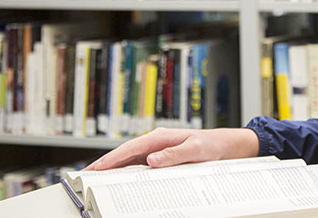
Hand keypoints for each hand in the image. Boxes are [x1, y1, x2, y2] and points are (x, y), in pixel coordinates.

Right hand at [85, 127, 259, 169]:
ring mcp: (160, 150)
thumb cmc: (214, 144)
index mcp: (162, 137)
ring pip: (132, 160)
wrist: (230, 145)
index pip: (130, 149)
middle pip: (126, 154)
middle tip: (88, 176)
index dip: (111, 159)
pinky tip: (123, 180)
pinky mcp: (165, 157)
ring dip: (116, 169)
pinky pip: (143, 165)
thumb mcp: (196, 149)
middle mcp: (158, 142)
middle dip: (106, 164)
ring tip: (99, 180)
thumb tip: (151, 160)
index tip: (96, 168)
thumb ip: (174, 154)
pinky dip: (130, 172)